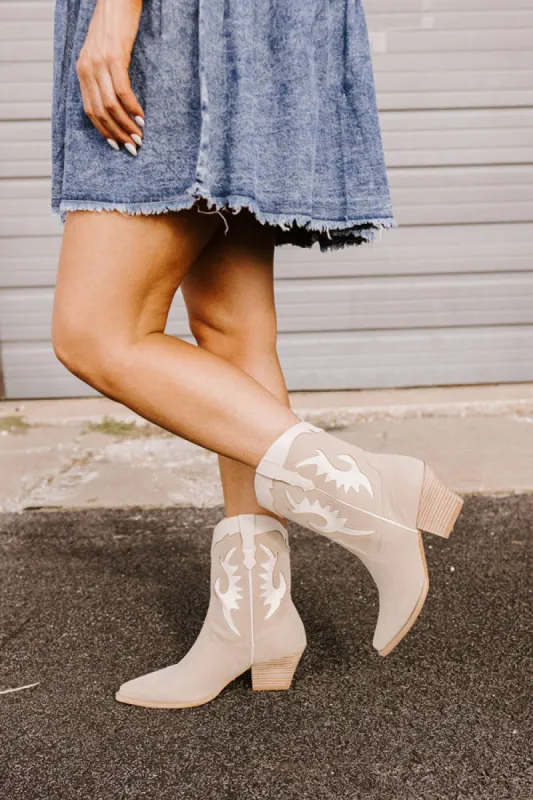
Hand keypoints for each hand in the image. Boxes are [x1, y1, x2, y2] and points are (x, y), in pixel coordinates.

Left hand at [76, 0, 144, 154]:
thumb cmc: (114, 25)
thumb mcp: (102, 53)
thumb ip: (103, 75)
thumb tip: (115, 102)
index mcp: (82, 71)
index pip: (89, 111)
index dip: (104, 131)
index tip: (118, 145)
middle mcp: (87, 69)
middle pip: (100, 112)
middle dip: (117, 133)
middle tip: (133, 147)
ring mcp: (99, 63)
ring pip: (110, 105)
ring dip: (126, 125)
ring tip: (140, 137)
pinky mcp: (114, 57)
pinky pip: (122, 90)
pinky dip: (132, 107)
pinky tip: (142, 118)